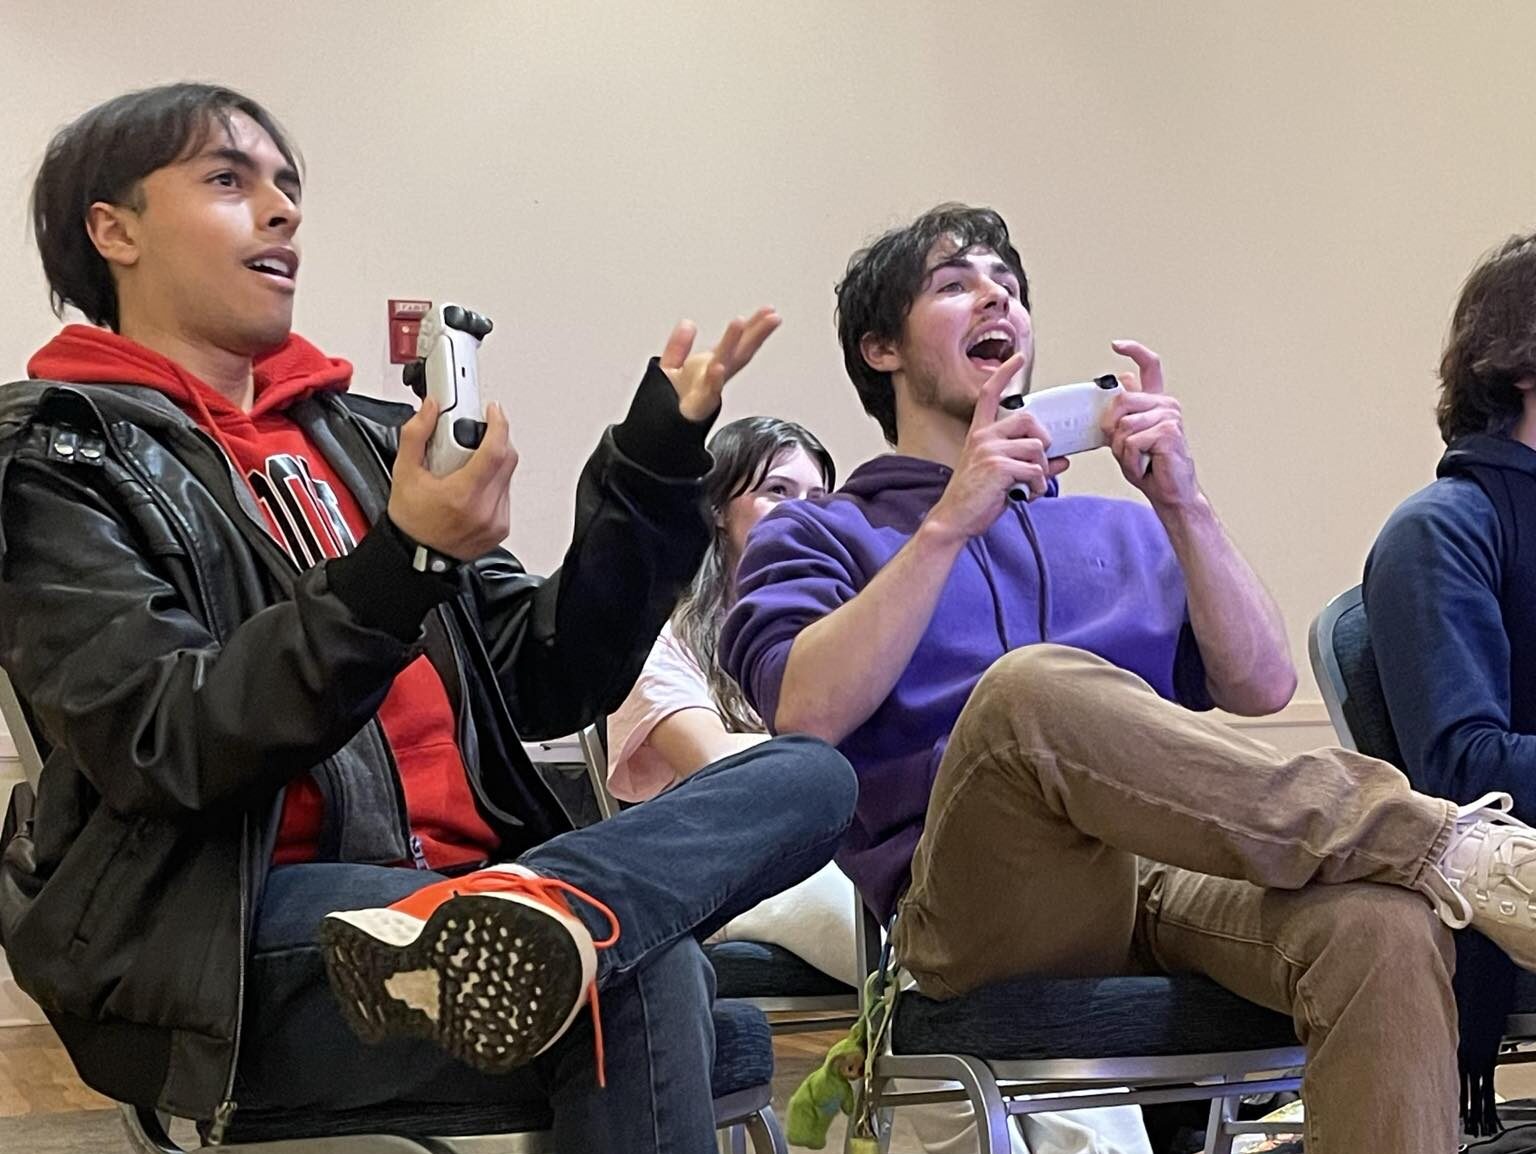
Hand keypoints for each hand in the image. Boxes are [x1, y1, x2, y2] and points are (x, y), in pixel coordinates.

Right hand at [388, 398, 518, 559]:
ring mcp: (496, 521)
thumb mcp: (404, 473)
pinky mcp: (501, 528)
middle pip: (506, 460)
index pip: (495, 451)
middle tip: (474, 437)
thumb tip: (430, 409)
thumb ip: (416, 435)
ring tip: (464, 470)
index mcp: (463, 495)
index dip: (498, 425)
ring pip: (508, 477)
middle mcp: (485, 510)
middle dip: (494, 440)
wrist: (415, 556)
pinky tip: (471, 489)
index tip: (494, 412)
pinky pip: (505, 495)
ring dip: (492, 464)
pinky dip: (493, 484)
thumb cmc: (410, 522)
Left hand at [660, 307, 781, 421]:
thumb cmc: (670, 405)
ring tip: (741, 322)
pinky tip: (718, 366)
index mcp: (710, 366)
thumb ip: (678, 345)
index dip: (753, 327)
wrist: (660, 432)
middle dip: (757, 334)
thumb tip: (688, 324)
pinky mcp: (700, 403)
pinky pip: (708, 389)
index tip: (769, 312)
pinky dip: (714, 378)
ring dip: (733, 343)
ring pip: (725, 363)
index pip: (737, 343)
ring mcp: (709, 388)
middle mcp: (715, 376)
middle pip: (740, 351)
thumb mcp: (669, 366)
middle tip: (772, 317)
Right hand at [926, 353, 1070, 542]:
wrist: (956, 519)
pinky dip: (1038, 486)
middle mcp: (983, 437)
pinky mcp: (998, 466)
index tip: (1017, 358)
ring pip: (1037, 449)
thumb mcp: (1004, 477)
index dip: (1004, 374)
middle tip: (1040, 461)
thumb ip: (1031, 464)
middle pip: (1029, 420)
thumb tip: (1062, 461)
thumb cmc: (976, 499)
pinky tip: (1026, 495)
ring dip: (1041, 472)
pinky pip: (1035, 470)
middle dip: (1044, 441)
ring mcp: (989, 449)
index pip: (989, 395)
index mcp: (980, 434)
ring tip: (1029, 487)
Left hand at [1105, 339, 1199, 508]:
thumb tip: (1119, 382)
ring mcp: (1169, 416)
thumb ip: (1121, 414)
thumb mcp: (1126, 438)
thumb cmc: (1150, 467)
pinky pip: (1132, 441)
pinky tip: (1146, 464)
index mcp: (1156, 402)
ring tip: (1140, 459)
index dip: (1133, 351)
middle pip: (1120, 401)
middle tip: (1126, 449)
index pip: (1149, 367)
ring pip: (1123, 426)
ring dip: (1122, 450)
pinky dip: (1131, 459)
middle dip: (1112, 429)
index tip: (1116, 344)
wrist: (1170, 492)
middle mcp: (1165, 404)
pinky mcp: (1168, 431)